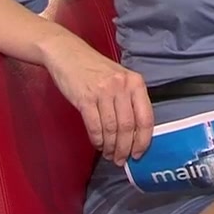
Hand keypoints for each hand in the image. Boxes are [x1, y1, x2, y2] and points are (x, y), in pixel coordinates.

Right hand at [40, 34, 153, 165]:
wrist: (68, 54)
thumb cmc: (95, 69)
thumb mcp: (120, 79)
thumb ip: (129, 100)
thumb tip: (135, 133)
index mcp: (135, 83)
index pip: (146, 117)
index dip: (143, 140)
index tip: (139, 153)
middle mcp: (122, 87)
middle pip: (128, 126)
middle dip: (126, 148)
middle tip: (121, 160)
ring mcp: (103, 92)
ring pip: (112, 128)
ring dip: (111, 146)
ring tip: (110, 155)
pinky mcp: (85, 98)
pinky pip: (94, 126)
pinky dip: (97, 139)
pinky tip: (99, 144)